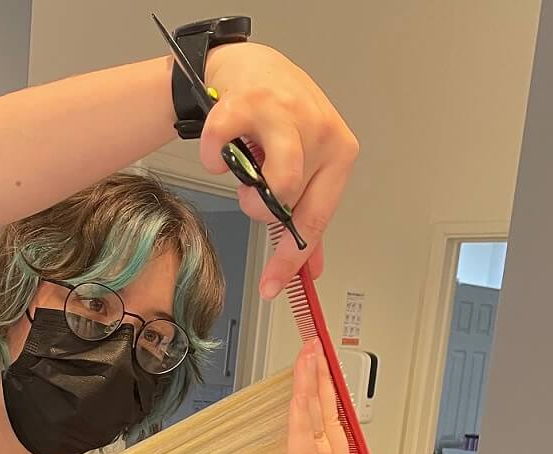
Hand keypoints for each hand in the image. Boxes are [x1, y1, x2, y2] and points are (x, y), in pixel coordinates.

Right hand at [200, 42, 358, 298]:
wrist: (252, 67)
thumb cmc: (281, 118)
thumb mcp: (307, 164)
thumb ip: (308, 214)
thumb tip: (313, 268)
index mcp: (338, 152)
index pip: (316, 217)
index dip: (291, 259)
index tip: (271, 287)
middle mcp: (318, 130)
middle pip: (289, 200)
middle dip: (262, 210)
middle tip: (255, 194)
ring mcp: (283, 114)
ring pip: (269, 180)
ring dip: (244, 190)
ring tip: (240, 175)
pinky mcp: (246, 100)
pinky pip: (223, 143)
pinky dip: (213, 157)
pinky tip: (218, 155)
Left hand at [220, 343, 361, 453]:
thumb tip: (301, 448)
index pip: (334, 430)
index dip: (326, 394)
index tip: (318, 365)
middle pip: (330, 423)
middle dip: (322, 381)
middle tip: (314, 348)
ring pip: (318, 431)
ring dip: (311, 391)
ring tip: (307, 360)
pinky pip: (300, 452)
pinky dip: (299, 421)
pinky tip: (296, 398)